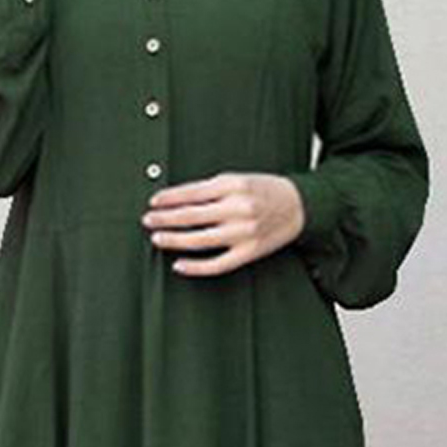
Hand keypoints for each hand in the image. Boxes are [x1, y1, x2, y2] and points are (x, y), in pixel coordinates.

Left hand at [141, 172, 306, 276]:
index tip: (153, 202)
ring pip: (200, 240)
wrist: (299, 206)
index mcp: (234, 185)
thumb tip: (176, 200)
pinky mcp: (249, 253)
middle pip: (193, 216)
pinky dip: (196, 267)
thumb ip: (211, 189)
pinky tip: (179, 265)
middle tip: (147, 220)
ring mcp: (243, 233)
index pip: (193, 193)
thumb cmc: (264, 190)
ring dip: (175, 240)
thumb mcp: (239, 179)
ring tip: (158, 238)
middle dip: (166, 218)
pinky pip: (217, 264)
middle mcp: (238, 208)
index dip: (170, 198)